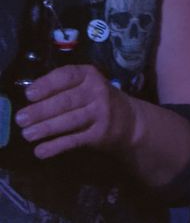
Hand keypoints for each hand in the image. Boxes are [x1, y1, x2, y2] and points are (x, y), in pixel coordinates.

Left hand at [15, 64, 135, 159]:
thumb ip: (63, 88)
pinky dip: (56, 146)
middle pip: (66, 101)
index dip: (47, 85)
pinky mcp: (101, 133)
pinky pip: (75, 140)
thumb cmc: (97, 101)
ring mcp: (101, 112)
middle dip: (41, 110)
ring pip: (70, 120)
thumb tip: (30, 97)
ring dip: (47, 128)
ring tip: (27, 134)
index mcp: (90, 76)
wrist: (130, 120)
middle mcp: (98, 91)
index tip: (29, 95)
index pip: (67, 76)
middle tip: (21, 119)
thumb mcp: (86, 86)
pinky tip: (41, 151)